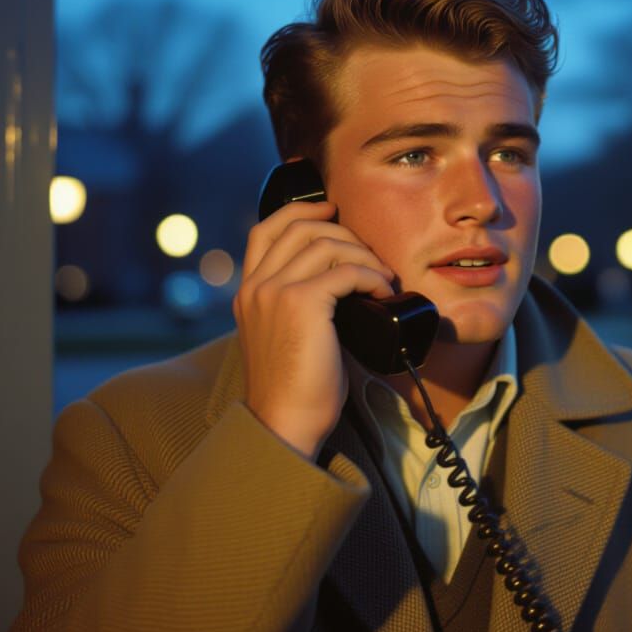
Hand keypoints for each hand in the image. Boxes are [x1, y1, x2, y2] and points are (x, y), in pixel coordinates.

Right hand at [233, 200, 394, 459]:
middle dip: (344, 233)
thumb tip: (342, 279)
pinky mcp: (301, 303)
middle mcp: (256, 286)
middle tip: (371, 255)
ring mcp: (274, 291)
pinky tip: (383, 290)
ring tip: (383, 277)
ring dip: (364, 255)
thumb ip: (298, 302)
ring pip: (327, 244)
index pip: (265, 229)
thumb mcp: (286, 334)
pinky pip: (346, 270)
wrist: (286, 422)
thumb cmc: (297, 387)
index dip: (299, 210)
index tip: (330, 209)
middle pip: (301, 228)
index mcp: (248, 291)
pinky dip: (372, 275)